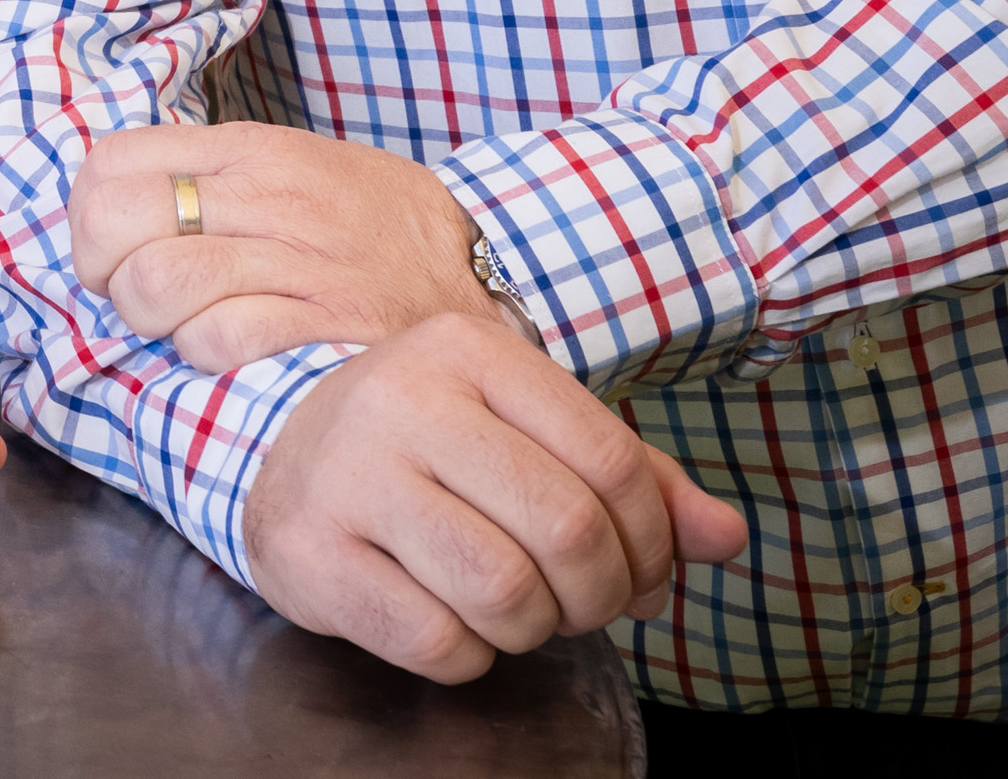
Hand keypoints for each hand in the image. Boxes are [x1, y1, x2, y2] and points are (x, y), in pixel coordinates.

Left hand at [70, 123, 507, 370]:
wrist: (488, 270)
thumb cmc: (376, 227)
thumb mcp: (300, 166)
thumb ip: (216, 174)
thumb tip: (115, 197)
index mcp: (252, 151)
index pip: (113, 162)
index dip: (89, 214)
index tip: (109, 247)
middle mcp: (267, 198)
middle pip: (118, 223)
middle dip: (102, 270)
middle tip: (131, 294)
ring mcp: (295, 262)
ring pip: (156, 284)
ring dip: (147, 318)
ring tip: (177, 326)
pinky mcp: (321, 325)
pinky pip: (217, 340)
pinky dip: (202, 354)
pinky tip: (224, 351)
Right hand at [239, 314, 748, 683]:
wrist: (280, 456)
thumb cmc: (431, 448)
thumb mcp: (527, 432)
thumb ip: (633, 480)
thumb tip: (727, 537)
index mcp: (469, 352)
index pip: (611, 461)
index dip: (651, 542)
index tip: (637, 573)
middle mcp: (403, 398)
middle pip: (566, 530)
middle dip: (595, 595)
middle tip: (577, 603)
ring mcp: (347, 474)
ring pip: (504, 592)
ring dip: (532, 629)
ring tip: (512, 609)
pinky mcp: (311, 552)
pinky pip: (437, 642)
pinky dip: (466, 655)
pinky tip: (448, 618)